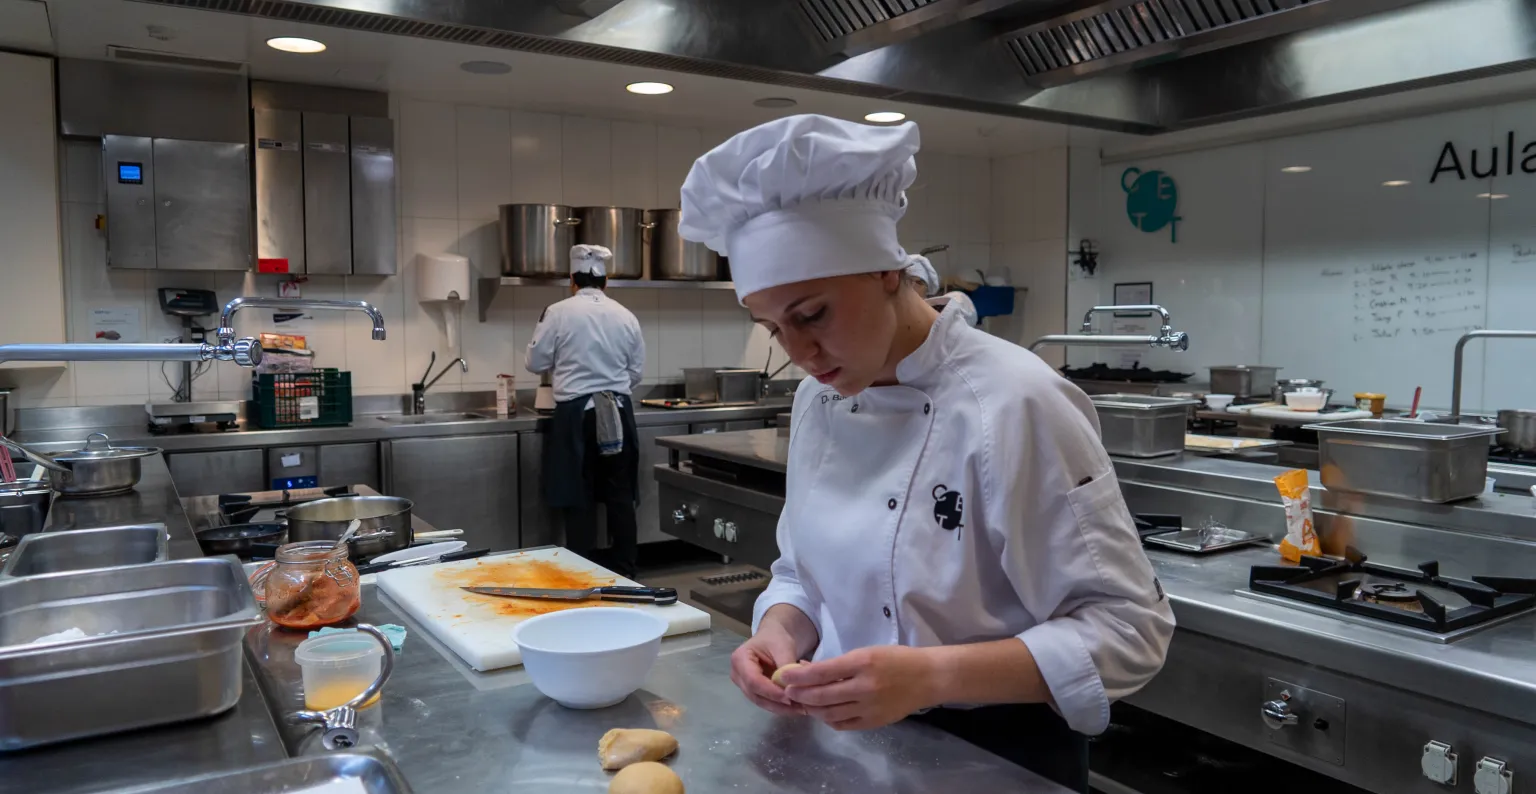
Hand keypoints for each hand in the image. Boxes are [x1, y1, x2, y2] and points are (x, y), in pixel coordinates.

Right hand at [729, 625, 802, 716]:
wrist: (773, 638)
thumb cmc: (776, 638)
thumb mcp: (783, 647)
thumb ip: (786, 666)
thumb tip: (791, 688)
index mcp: (740, 659)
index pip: (753, 681)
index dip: (770, 692)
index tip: (789, 698)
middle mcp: (737, 674)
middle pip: (755, 694)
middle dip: (776, 703)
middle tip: (798, 707)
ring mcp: (743, 684)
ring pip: (760, 701)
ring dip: (779, 707)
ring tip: (799, 708)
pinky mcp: (752, 691)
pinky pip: (765, 701)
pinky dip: (779, 706)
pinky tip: (794, 707)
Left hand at [778, 645, 938, 730]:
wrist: (927, 677)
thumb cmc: (896, 659)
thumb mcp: (866, 652)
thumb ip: (838, 664)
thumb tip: (808, 669)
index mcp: (862, 663)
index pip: (821, 672)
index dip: (799, 676)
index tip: (785, 676)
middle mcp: (864, 687)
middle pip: (821, 696)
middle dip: (800, 695)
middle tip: (788, 692)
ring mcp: (870, 707)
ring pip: (829, 713)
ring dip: (812, 709)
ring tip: (804, 703)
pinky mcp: (874, 722)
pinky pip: (843, 724)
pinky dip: (829, 719)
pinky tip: (824, 713)